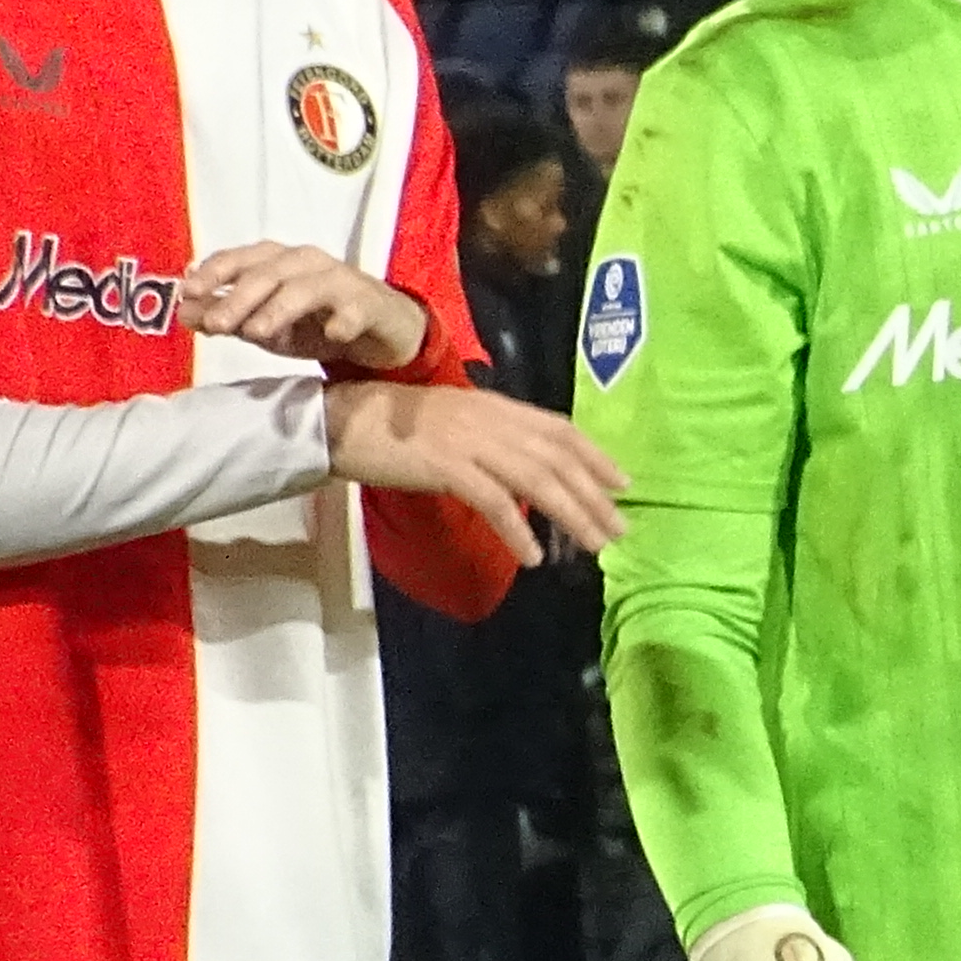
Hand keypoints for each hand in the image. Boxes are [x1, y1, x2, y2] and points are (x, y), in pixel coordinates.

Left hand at [187, 241, 429, 371]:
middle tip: (215, 326)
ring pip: (306, 288)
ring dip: (279, 308)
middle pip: (268, 273)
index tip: (187, 292)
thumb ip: (226, 317)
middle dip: (238, 298)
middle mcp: (307, 263)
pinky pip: (355, 310)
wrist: (381, 331)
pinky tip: (334, 334)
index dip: (213, 272)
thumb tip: (182, 311)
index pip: (241, 258)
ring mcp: (341, 282)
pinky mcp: (370, 305)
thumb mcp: (266, 325)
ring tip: (257, 332)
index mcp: (277, 262)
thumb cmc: (317, 323)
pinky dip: (344, 319)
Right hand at [324, 376, 628, 561]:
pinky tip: (534, 556)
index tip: (623, 482)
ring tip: (595, 547)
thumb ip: (488, 437)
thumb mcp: (450, 421)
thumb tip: (525, 468)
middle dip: (594, 495)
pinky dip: (518, 529)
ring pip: (536, 479)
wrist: (336, 422)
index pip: (558, 428)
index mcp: (492, 404)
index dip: (595, 455)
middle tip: (620, 528)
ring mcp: (468, 440)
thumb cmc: (388, 425)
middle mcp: (488, 418)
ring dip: (571, 515)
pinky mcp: (445, 466)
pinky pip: (493, 501)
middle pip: (556, 458)